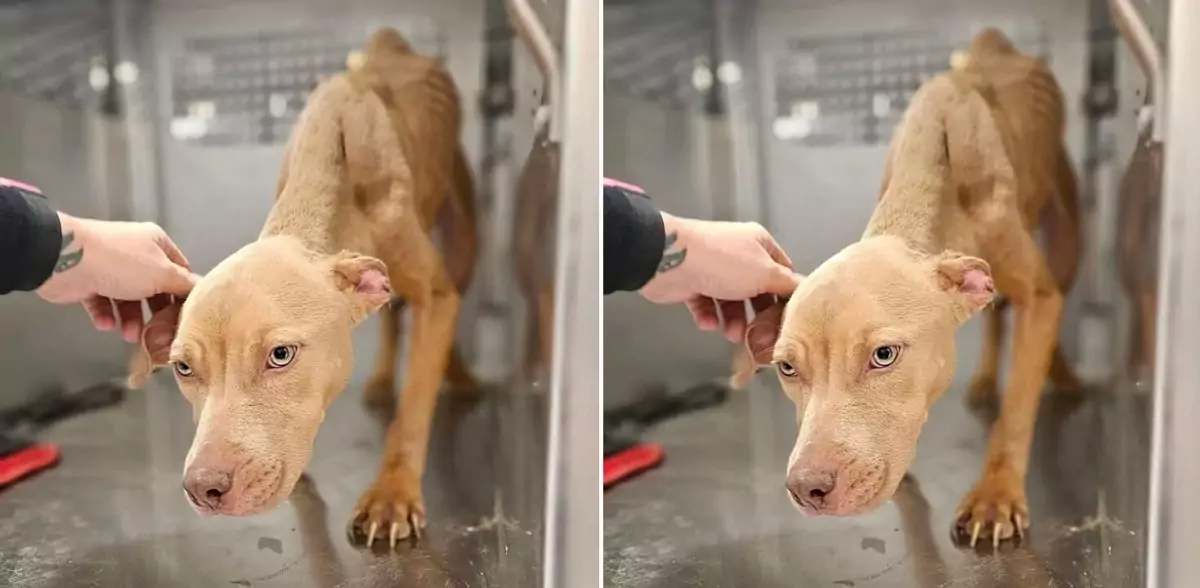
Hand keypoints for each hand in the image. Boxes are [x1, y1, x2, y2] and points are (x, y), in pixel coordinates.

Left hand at [36, 213, 199, 341]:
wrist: (66, 260)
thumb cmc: (119, 262)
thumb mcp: (163, 274)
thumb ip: (185, 285)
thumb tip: (202, 290)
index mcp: (156, 244)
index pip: (180, 271)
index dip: (185, 293)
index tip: (187, 315)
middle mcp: (135, 254)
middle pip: (154, 289)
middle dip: (155, 313)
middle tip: (159, 331)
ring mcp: (110, 268)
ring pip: (128, 299)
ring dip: (131, 319)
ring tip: (129, 335)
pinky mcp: (88, 282)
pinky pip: (103, 303)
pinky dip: (106, 315)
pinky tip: (107, 323)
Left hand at [640, 213, 801, 341]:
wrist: (669, 260)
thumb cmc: (721, 262)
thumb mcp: (765, 273)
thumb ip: (787, 285)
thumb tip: (805, 289)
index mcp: (758, 244)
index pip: (782, 271)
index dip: (787, 294)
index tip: (790, 317)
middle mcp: (737, 254)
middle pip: (756, 289)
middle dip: (758, 313)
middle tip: (762, 333)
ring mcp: (713, 269)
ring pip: (731, 300)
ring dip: (734, 320)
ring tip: (732, 334)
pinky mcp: (692, 283)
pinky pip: (706, 304)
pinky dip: (709, 316)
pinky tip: (709, 322)